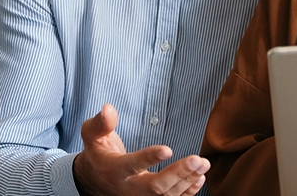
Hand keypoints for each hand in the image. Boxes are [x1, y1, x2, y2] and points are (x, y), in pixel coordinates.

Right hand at [72, 104, 208, 195]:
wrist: (95, 181)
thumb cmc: (99, 153)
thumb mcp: (92, 136)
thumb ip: (100, 124)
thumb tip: (108, 108)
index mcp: (114, 169)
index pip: (131, 165)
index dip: (149, 158)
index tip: (167, 149)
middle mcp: (128, 187)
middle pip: (155, 187)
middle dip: (178, 174)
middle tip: (197, 159)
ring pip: (167, 195)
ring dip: (187, 180)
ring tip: (203, 164)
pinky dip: (188, 191)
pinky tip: (199, 178)